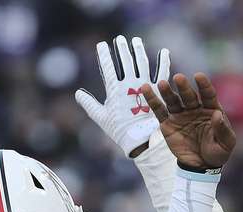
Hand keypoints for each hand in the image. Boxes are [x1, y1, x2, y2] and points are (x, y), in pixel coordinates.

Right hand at [75, 35, 169, 157]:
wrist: (141, 140)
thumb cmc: (119, 130)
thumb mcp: (101, 117)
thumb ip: (89, 104)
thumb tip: (78, 93)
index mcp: (115, 90)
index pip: (108, 67)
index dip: (104, 55)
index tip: (101, 45)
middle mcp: (130, 85)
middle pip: (125, 61)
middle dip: (121, 48)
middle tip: (119, 39)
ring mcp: (145, 86)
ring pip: (142, 63)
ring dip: (138, 50)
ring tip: (135, 40)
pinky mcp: (158, 91)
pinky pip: (162, 73)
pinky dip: (164, 61)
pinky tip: (164, 52)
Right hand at [141, 72, 235, 169]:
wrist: (201, 166)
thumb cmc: (217, 152)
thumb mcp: (226, 143)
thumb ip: (222, 129)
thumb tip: (217, 114)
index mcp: (211, 109)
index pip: (207, 94)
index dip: (204, 85)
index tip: (198, 76)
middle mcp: (195, 109)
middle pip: (188, 96)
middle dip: (183, 87)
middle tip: (178, 78)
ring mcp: (180, 115)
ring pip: (173, 101)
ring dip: (167, 92)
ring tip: (162, 84)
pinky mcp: (168, 123)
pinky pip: (159, 111)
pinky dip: (152, 100)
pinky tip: (146, 88)